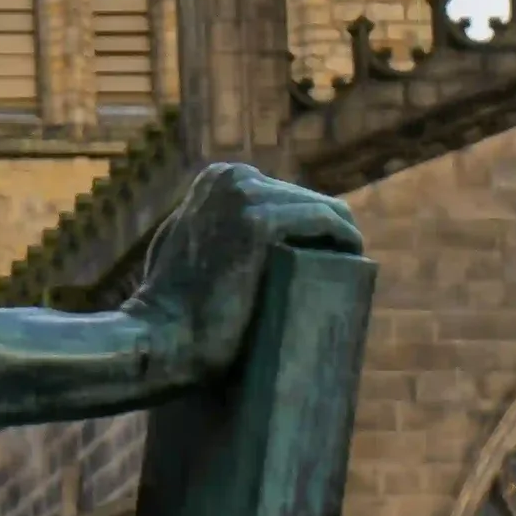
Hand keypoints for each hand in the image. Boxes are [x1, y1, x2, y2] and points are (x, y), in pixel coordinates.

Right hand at [129, 161, 360, 390]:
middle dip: (323, 235)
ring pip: (321, 210)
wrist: (161, 339)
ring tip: (349, 273)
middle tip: (338, 273)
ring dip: (340, 239)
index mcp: (220, 177)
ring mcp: (244, 195)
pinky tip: (355, 259)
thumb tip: (239, 230)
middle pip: (306, 201)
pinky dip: (345, 239)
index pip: (285, 196)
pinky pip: (326, 221)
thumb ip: (212, 223)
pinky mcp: (259, 222)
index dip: (308, 229)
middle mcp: (232, 177)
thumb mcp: (186, 244)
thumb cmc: (172, 306)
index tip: (321, 261)